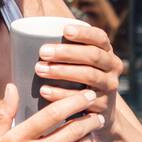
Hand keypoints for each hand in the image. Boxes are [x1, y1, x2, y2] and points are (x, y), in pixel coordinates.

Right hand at [0, 84, 103, 141]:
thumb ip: (4, 114)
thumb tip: (12, 87)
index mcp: (17, 140)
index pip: (52, 114)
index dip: (74, 101)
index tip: (86, 94)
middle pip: (72, 130)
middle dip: (89, 118)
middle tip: (97, 112)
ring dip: (89, 136)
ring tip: (91, 129)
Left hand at [35, 22, 122, 136]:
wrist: (99, 112)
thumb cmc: (79, 79)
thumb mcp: (80, 62)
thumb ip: (65, 48)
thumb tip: (27, 29)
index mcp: (107, 51)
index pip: (100, 37)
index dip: (84, 33)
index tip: (64, 31)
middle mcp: (113, 67)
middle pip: (93, 56)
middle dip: (67, 53)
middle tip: (43, 52)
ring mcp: (110, 87)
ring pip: (88, 76)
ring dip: (62, 71)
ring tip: (39, 69)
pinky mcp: (104, 106)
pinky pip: (82, 99)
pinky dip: (61, 94)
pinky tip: (44, 91)